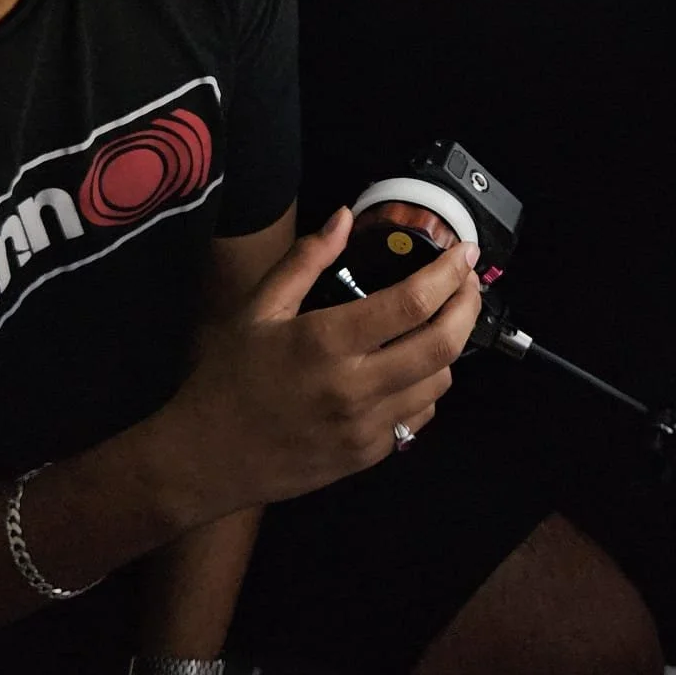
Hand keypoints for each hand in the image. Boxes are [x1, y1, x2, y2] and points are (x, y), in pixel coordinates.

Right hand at [168, 207, 481, 506]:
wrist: (208, 457)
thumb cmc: (230, 376)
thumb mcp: (258, 308)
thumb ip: (306, 259)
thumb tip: (344, 217)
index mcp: (326, 341)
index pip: (412, 302)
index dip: (448, 274)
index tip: (463, 254)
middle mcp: (353, 387)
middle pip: (442, 345)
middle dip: (468, 308)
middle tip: (467, 285)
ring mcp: (365, 427)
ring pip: (438, 383)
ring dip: (448, 349)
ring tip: (437, 323)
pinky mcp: (368, 456)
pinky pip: (418, 418)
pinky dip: (425, 388)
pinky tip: (411, 369)